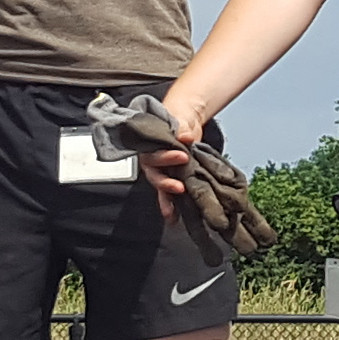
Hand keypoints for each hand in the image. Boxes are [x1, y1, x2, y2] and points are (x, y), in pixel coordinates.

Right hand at [137, 102, 212, 216]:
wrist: (186, 122)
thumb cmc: (180, 120)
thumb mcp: (182, 120)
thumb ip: (182, 128)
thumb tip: (185, 136)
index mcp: (151, 145)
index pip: (154, 154)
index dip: (166, 157)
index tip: (182, 156)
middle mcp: (153, 161)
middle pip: (154, 174)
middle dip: (165, 183)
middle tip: (179, 187)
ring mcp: (161, 172)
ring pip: (160, 188)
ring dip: (165, 201)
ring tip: (171, 214)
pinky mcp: (171, 180)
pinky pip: (169, 195)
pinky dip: (172, 206)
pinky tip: (174, 219)